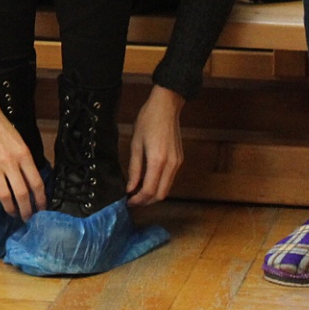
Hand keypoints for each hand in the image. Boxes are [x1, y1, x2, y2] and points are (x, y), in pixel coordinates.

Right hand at [0, 87, 47, 218]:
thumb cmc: (0, 125)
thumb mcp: (19, 141)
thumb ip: (24, 160)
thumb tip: (30, 181)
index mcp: (23, 155)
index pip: (37, 183)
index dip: (41, 200)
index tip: (42, 209)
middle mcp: (10, 163)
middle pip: (23, 194)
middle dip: (27, 210)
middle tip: (27, 218)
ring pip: (5, 196)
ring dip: (11, 209)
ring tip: (12, 214)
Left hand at [127, 84, 184, 206]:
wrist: (166, 107)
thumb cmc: (148, 121)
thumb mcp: (135, 144)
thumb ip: (134, 168)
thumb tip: (130, 187)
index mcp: (158, 160)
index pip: (149, 190)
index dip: (138, 200)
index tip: (128, 202)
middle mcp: (171, 165)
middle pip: (161, 194)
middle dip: (146, 201)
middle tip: (133, 201)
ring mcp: (178, 163)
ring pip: (166, 189)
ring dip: (153, 195)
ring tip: (138, 192)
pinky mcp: (180, 160)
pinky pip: (170, 179)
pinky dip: (159, 185)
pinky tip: (148, 181)